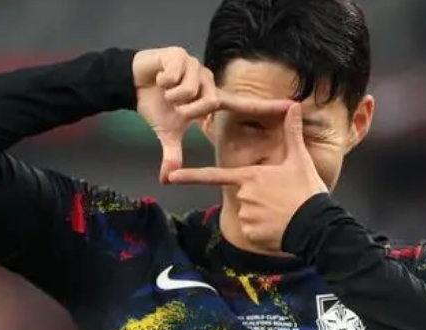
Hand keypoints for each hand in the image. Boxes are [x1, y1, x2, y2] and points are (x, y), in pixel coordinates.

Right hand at [132, 48, 292, 181]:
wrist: (133, 83)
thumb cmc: (156, 105)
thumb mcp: (167, 132)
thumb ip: (172, 154)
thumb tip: (165, 179)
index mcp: (212, 98)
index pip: (244, 105)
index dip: (267, 106)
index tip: (293, 106)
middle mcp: (210, 81)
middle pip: (209, 101)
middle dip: (187, 109)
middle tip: (174, 107)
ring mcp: (196, 66)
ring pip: (190, 89)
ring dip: (173, 95)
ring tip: (166, 91)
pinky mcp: (180, 55)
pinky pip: (175, 76)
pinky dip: (163, 82)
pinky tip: (159, 79)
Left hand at [167, 103, 327, 251]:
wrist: (316, 224)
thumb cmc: (307, 191)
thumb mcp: (300, 160)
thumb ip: (292, 134)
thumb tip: (293, 105)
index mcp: (250, 176)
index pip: (215, 175)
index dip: (190, 176)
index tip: (170, 177)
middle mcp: (243, 195)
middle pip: (244, 196)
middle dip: (259, 200)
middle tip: (282, 202)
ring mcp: (245, 216)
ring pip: (248, 216)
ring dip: (262, 217)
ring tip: (284, 215)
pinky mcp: (250, 234)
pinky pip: (252, 233)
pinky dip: (264, 233)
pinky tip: (279, 229)